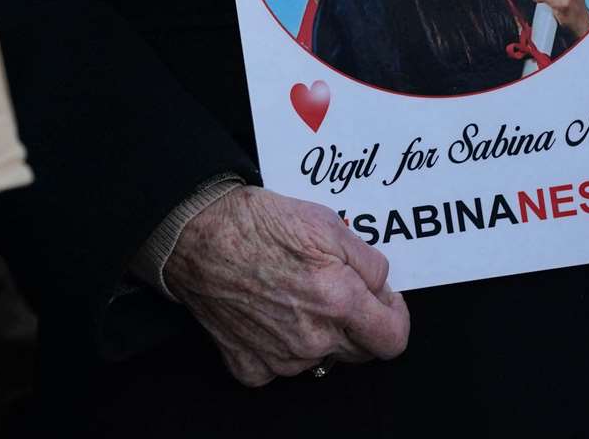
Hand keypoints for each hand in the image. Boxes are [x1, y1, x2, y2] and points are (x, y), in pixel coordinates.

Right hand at [163, 186, 409, 386]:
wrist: (194, 235)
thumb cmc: (256, 223)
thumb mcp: (326, 222)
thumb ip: (369, 261)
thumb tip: (382, 287)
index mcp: (339, 303)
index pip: (393, 340)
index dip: (394, 317)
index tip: (382, 299)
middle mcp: (313, 340)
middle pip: (359, 351)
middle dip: (357, 322)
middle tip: (333, 286)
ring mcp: (280, 359)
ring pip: (320, 358)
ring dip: (318, 334)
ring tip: (292, 293)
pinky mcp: (249, 365)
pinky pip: (280, 366)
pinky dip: (280, 345)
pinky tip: (267, 312)